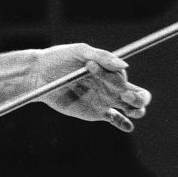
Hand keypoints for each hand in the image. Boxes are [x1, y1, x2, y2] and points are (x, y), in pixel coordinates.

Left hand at [33, 44, 151, 131]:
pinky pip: (116, 120)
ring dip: (136, 110)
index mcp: (109, 69)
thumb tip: (125, 66)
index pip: (123, 77)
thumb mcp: (79, 51)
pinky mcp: (95, 112)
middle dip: (139, 98)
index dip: (113, 76)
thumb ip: (102, 57)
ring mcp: (105, 100)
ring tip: (129, 109)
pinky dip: (124, 123)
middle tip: (123, 94)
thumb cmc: (59, 58)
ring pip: (131, 108)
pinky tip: (126, 125)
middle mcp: (111, 85)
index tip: (90, 66)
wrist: (39, 74)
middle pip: (137, 95)